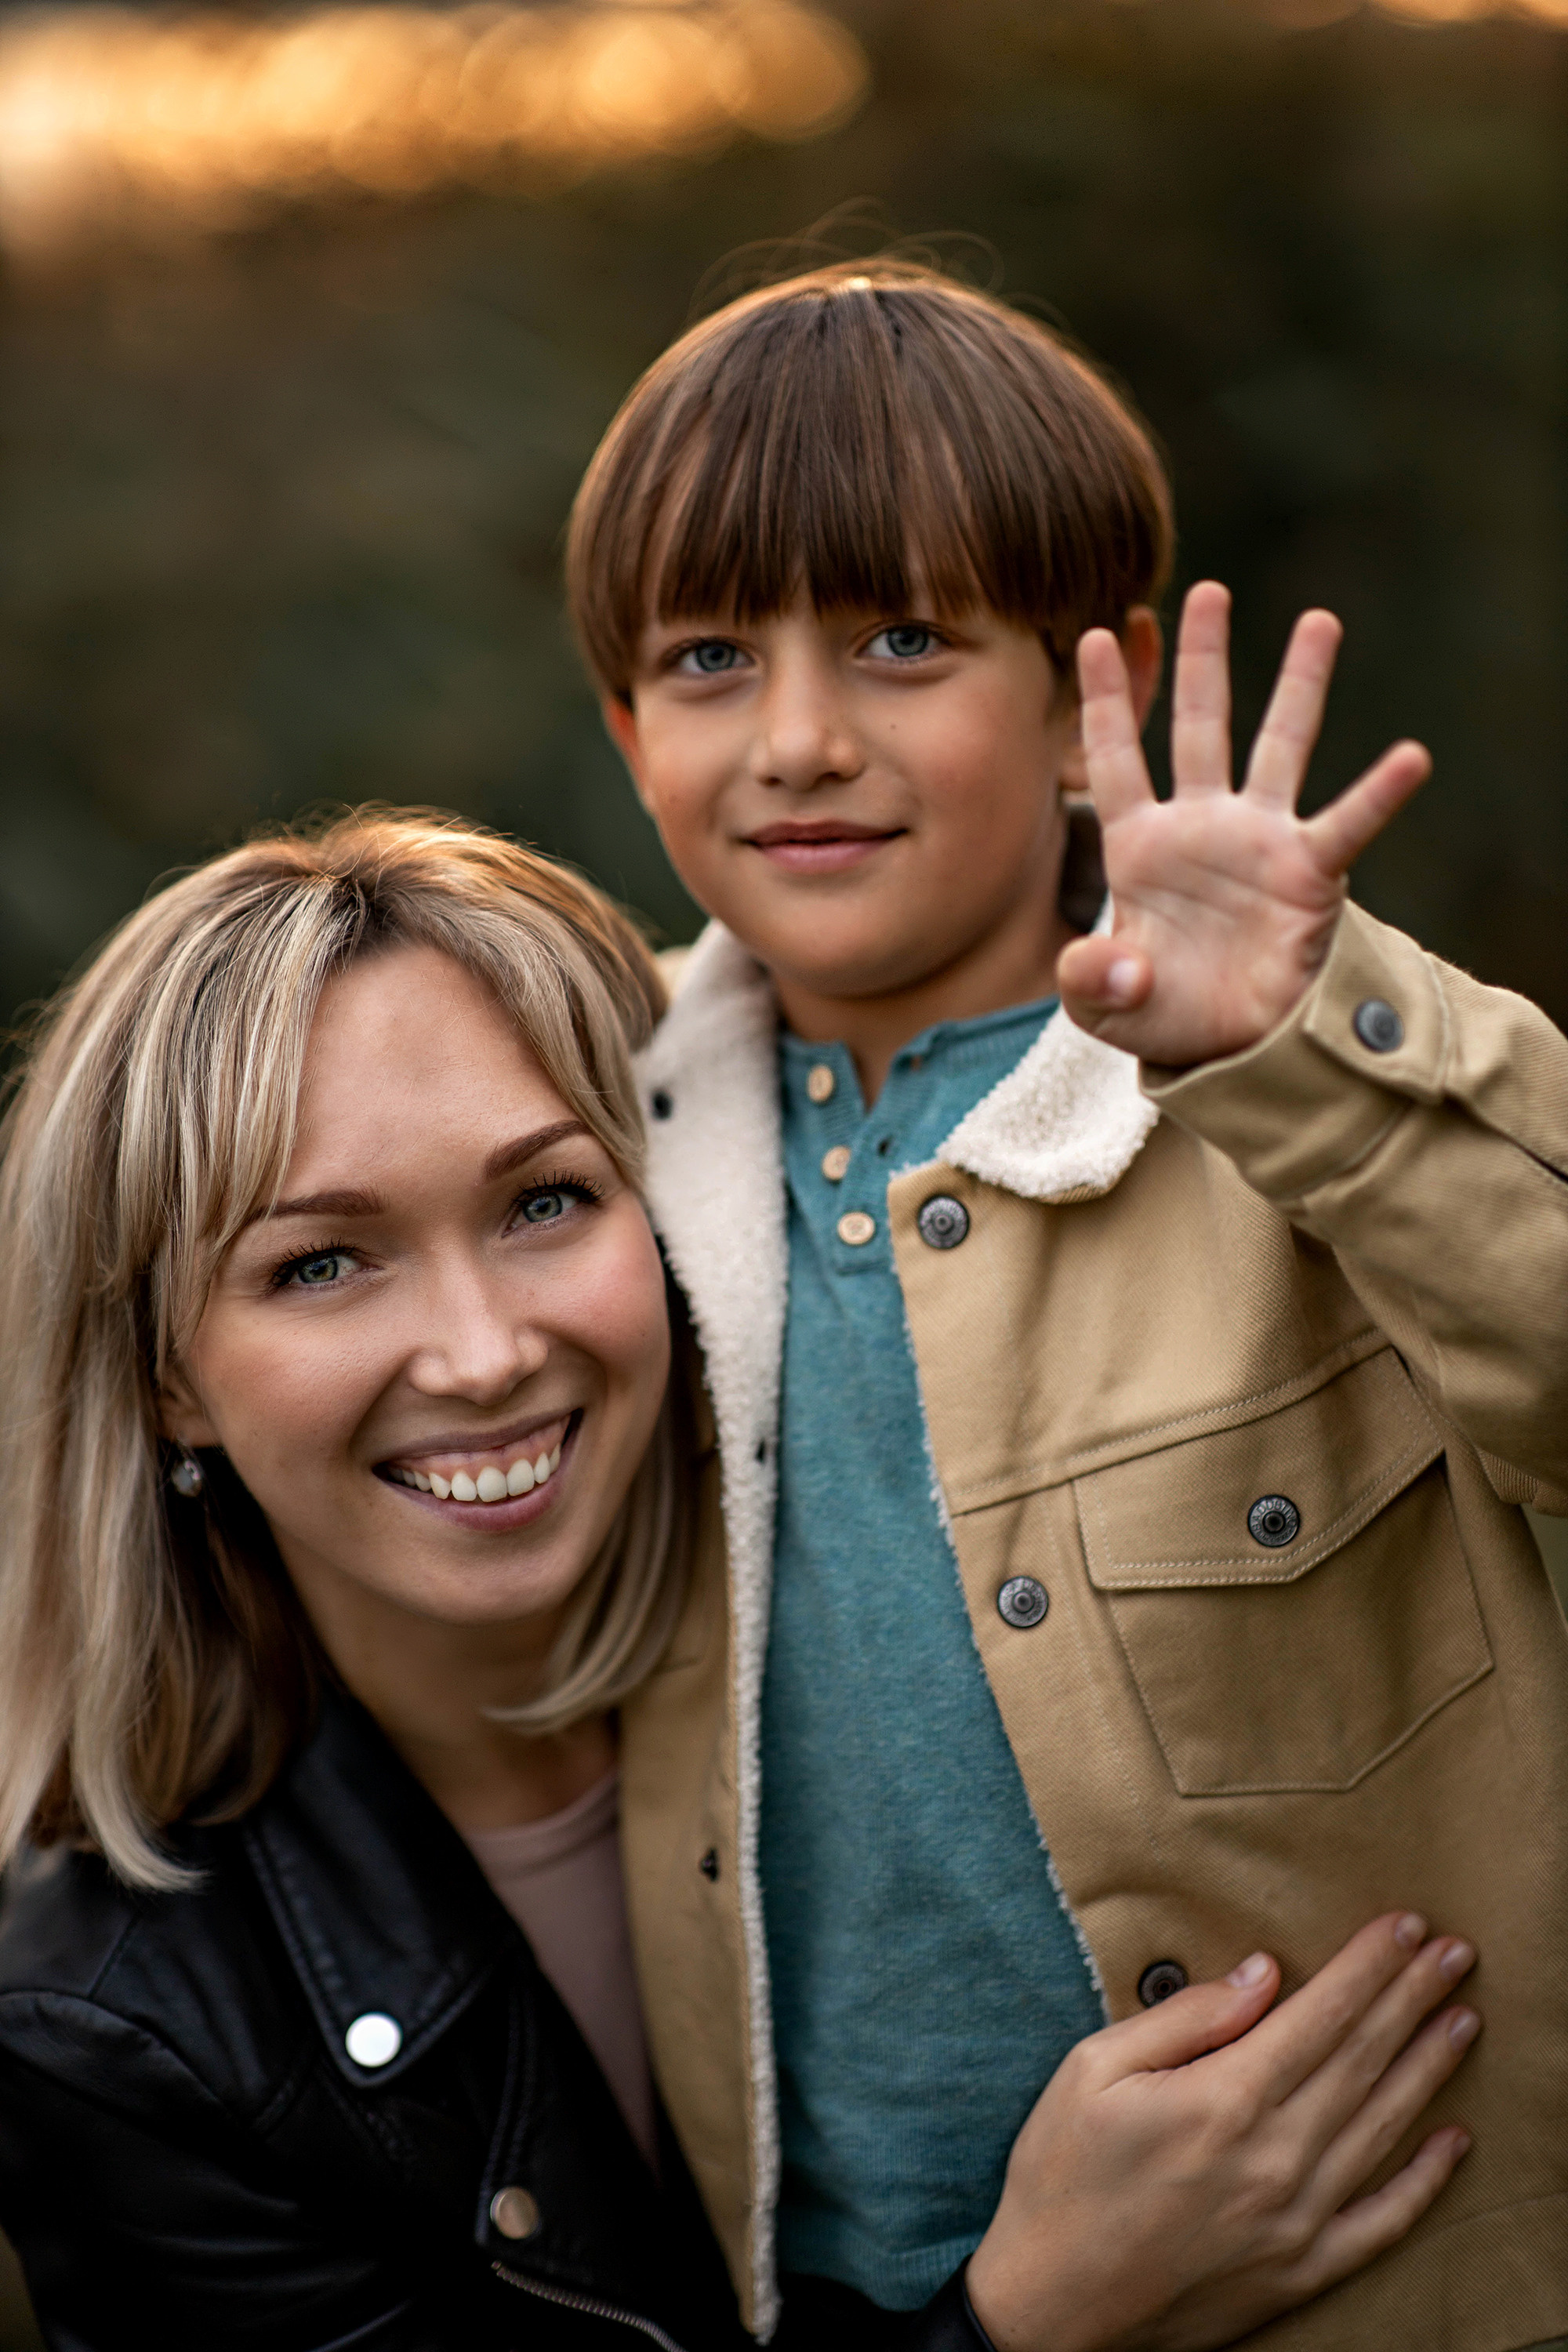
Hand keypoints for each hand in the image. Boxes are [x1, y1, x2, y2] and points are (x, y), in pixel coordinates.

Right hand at [965, 1911, 1476, 2351]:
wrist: (1053, 2309)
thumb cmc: (1061, 2179)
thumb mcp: (1091, 2070)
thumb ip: (1184, 2018)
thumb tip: (1261, 1974)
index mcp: (1222, 2101)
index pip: (1319, 2015)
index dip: (1367, 1966)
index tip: (1405, 1925)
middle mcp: (1273, 2159)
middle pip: (1362, 2060)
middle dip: (1413, 1998)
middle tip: (1455, 1953)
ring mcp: (1295, 2221)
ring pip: (1382, 2128)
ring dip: (1427, 2067)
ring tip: (1461, 2020)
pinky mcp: (1300, 2272)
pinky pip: (1381, 2220)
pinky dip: (1425, 2180)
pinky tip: (1453, 2141)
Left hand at [1056, 583, 1429, 1066]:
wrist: (1229, 1046)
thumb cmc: (1162, 1008)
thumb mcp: (1103, 1001)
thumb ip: (1088, 980)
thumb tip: (1119, 965)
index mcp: (1140, 845)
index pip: (1114, 760)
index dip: (1106, 701)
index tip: (1097, 635)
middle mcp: (1202, 826)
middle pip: (1200, 727)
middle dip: (1201, 660)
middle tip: (1208, 591)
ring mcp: (1259, 842)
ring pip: (1280, 747)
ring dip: (1298, 686)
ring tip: (1318, 622)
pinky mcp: (1309, 874)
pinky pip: (1346, 826)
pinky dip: (1378, 794)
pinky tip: (1409, 758)